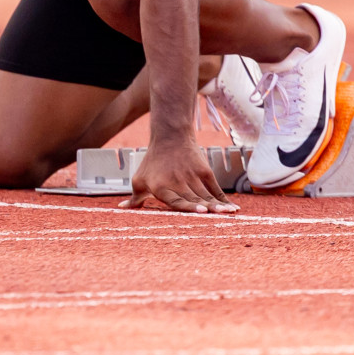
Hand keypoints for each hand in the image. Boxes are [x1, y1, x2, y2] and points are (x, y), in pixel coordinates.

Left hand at [119, 138, 238, 213]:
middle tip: (220, 217)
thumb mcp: (139, 179)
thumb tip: (121, 210)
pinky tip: (232, 208)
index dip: (189, 206)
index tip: (201, 211)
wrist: (170, 137)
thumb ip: (134, 199)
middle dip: (208, 208)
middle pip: (195, 198)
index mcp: (162, 187)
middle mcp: (178, 182)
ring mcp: (193, 176)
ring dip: (219, 205)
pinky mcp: (204, 172)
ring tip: (229, 214)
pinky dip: (223, 199)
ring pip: (207, 195)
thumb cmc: (152, 162)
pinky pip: (215, 189)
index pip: (176, 200)